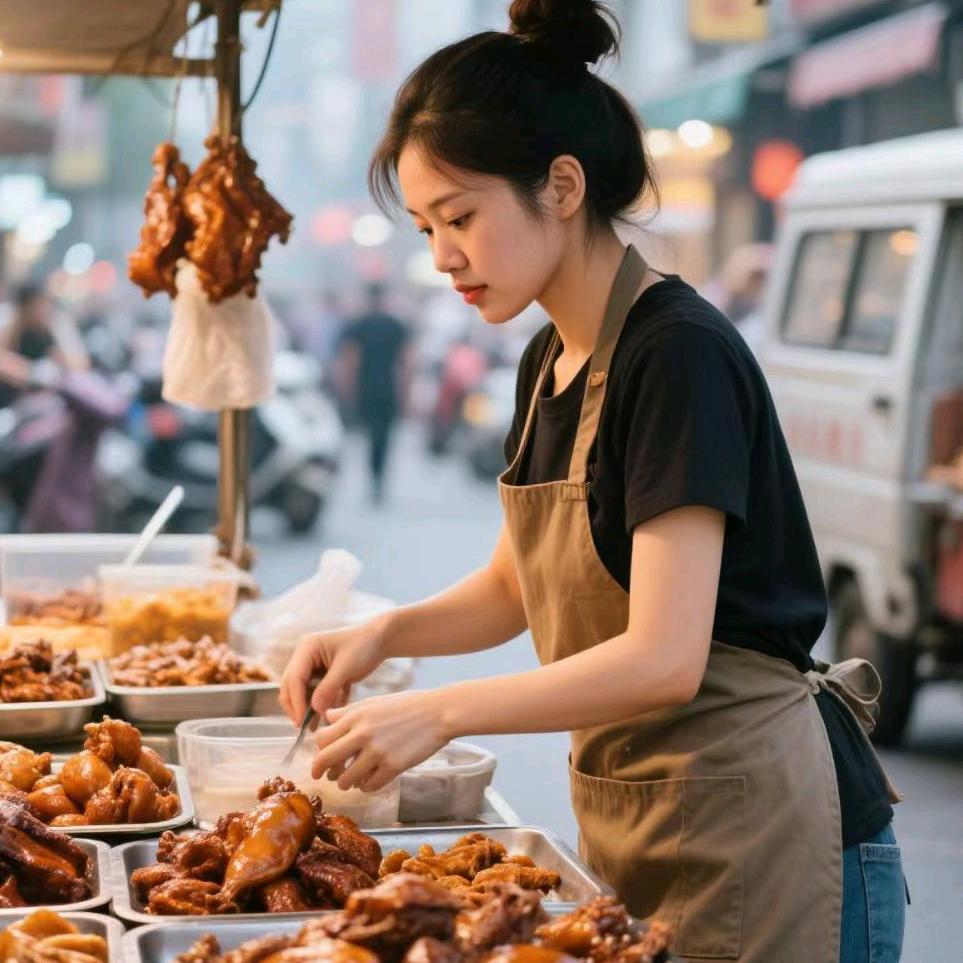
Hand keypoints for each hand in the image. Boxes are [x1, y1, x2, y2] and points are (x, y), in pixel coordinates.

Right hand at [279, 616, 390, 723]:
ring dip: (308, 708)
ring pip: (302, 692)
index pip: (294, 678)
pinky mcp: (321, 674)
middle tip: (304, 727)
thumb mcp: (346, 668)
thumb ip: (328, 689)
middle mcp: (305, 656)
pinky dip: (320, 703)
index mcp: (307, 648)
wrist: (380, 640)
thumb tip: (314, 710)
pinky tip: (329, 714)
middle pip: (291, 686)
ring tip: (316, 727)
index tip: (301, 721)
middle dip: (297, 707)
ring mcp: (312, 665)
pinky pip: (315, 692)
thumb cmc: (364, 647)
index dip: (296, 702)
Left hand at [310, 689, 451, 791]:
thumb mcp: (375, 702)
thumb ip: (349, 711)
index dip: (319, 749)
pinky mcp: (393, 767)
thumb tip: (327, 717)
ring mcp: (377, 752)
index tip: (322, 756)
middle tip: (321, 777)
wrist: (438, 712)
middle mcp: (362, 734)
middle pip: (326, 759)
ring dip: (345, 783)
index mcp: (356, 716)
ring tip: (350, 781)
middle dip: (320, 771)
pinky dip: (366, 787)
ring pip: (345, 779)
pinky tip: (370, 781)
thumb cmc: (407, 705)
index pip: (322, 738)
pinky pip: (369, 786)